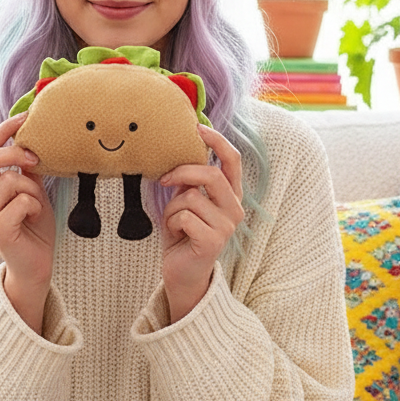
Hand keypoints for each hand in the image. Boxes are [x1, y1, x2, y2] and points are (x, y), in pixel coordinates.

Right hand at [0, 112, 55, 332]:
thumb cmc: (34, 228)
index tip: (26, 116)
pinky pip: (21, 201)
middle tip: (36, 157)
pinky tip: (33, 219)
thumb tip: (34, 139)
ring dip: (32, 188)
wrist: (36, 267)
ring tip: (36, 205)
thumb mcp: (32, 191)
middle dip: (12, 152)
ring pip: (10, 180)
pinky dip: (34, 206)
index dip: (3, 131)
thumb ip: (28, 169)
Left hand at [159, 124, 244, 322]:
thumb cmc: (183, 233)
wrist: (182, 272)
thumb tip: (179, 151)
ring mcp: (226, 226)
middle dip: (182, 173)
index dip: (217, 141)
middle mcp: (234, 208)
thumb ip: (189, 180)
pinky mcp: (213, 241)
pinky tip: (177, 235)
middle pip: (210, 174)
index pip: (232, 160)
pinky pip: (183, 216)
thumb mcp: (185, 200)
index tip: (197, 128)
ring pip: (191, 197)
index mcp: (230, 194)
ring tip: (174, 222)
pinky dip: (171, 223)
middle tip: (165, 179)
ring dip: (172, 208)